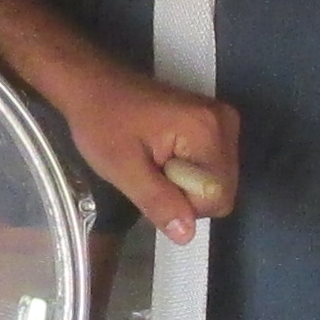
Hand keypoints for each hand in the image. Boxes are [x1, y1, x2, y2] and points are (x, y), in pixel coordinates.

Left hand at [46, 62, 239, 240]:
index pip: (216, 198)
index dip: (183, 203)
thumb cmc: (103, 122)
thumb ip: (158, 201)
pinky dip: (188, 170)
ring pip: (217, 181)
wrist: (93, 85)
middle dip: (185, 193)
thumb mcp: (122, 168)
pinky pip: (211, 167)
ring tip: (154, 161)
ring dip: (185, 183)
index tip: (152, 180)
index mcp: (207, 130)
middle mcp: (226, 123)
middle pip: (221, 190)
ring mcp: (223, 120)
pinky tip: (164, 155)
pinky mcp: (215, 122)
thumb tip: (187, 235)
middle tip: (150, 171)